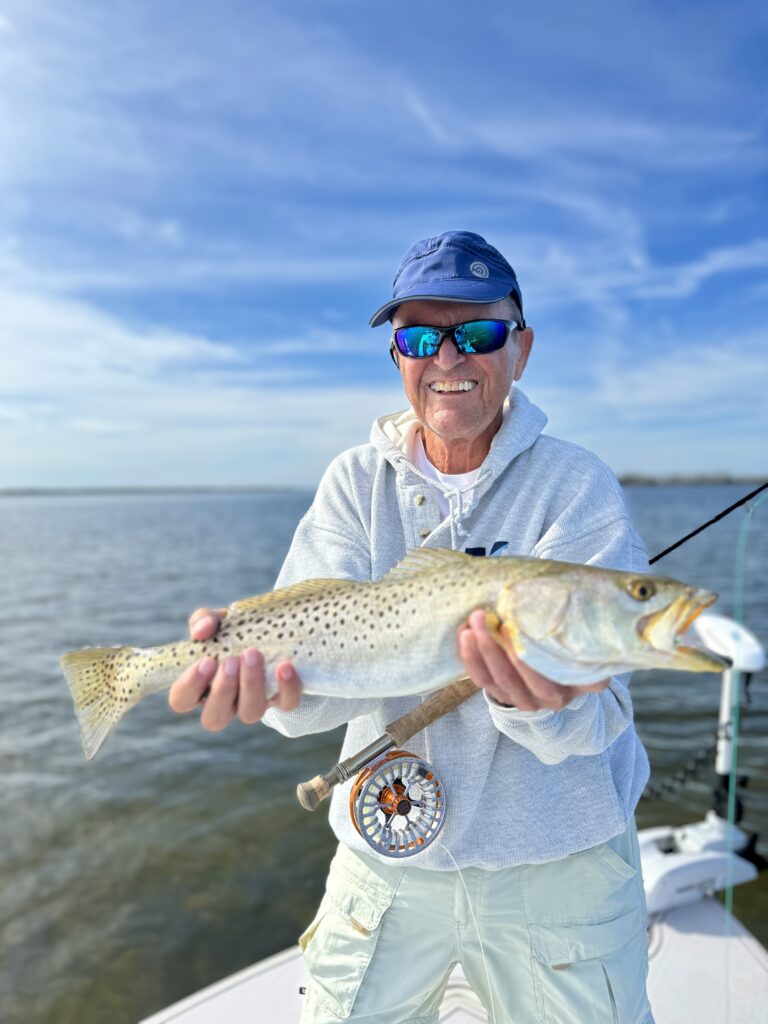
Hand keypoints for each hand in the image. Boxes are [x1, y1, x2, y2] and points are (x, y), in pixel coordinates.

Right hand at [168, 606, 302, 730]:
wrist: (271, 631)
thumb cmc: (232, 631)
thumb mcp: (215, 621)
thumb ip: (203, 621)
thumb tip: (202, 630)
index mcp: (200, 687)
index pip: (181, 700)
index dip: (189, 685)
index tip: (206, 660)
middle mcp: (225, 704)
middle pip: (214, 718)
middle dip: (222, 690)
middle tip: (230, 660)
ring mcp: (253, 705)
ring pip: (250, 713)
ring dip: (251, 685)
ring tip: (253, 654)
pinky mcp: (282, 700)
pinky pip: (286, 704)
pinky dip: (287, 687)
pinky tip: (285, 665)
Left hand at [457, 609, 609, 710]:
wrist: (552, 668)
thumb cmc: (569, 643)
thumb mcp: (584, 642)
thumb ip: (589, 633)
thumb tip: (608, 614)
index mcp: (578, 685)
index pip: (564, 677)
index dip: (544, 661)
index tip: (525, 633)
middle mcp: (553, 698)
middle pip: (525, 680)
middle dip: (504, 649)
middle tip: (491, 618)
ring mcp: (524, 699)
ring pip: (500, 680)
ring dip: (484, 649)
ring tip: (475, 620)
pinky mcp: (500, 695)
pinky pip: (482, 680)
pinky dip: (470, 657)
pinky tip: (464, 634)